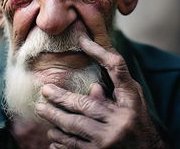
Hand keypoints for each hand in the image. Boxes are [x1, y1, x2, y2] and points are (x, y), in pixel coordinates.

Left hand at [35, 36, 166, 148]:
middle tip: (45, 91)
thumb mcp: (132, 101)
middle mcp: (119, 121)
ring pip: (74, 127)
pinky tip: (52, 136)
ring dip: (54, 118)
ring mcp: (109, 141)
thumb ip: (115, 91)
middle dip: (60, 98)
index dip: (98, 52)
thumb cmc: (138, 120)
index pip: (115, 69)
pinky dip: (61, 141)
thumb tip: (92, 87)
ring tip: (41, 109)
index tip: (82, 41)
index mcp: (130, 101)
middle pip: (83, 105)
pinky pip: (75, 147)